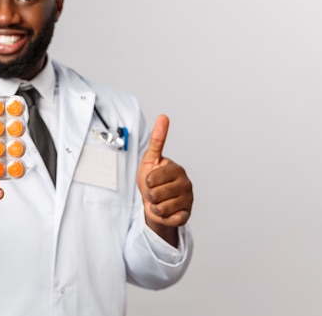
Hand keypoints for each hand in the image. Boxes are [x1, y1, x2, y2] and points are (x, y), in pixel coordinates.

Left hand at [136, 115, 192, 245]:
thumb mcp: (150, 159)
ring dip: (154, 206)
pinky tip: (166, 211)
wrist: (154, 204)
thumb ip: (157, 139)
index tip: (150, 180)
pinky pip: (169, 219)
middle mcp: (186, 184)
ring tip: (158, 202)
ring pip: (161, 207)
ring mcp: (188, 200)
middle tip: (153, 192)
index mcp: (176, 169)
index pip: (153, 178)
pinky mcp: (187, 215)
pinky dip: (162, 217)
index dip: (147, 181)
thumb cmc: (152, 180)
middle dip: (149, 195)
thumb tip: (163, 116)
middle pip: (156, 194)